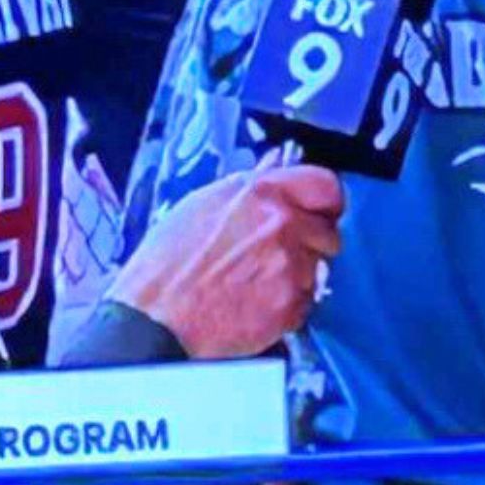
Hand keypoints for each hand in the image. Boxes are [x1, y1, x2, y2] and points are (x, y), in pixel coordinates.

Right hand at [108, 160, 343, 358]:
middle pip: (329, 232)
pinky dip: (288, 307)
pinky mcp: (291, 305)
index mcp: (260, 192)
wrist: (155, 320)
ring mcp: (291, 266)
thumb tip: (275, 165)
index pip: (325, 185)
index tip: (319, 213)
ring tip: (257, 284)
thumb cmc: (166, 263)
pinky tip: (255, 306)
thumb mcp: (201, 205)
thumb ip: (250, 187)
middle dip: (311, 245)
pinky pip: (306, 303)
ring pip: (318, 270)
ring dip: (297, 278)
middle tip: (280, 256)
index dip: (324, 202)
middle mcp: (282, 224)